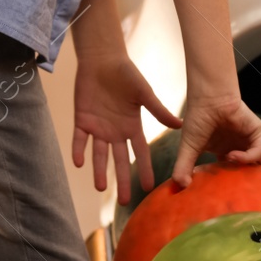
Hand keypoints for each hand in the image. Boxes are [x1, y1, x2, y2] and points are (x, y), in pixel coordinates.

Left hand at [71, 53, 181, 205]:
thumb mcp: (144, 93)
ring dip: (99, 171)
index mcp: (132, 126)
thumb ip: (159, 110)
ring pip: (98, 155)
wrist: (102, 59)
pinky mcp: (82, 120)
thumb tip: (181, 125)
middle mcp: (115, 131)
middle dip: (122, 180)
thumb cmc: (126, 73)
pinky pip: (79, 140)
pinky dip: (78, 151)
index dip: (144, 169)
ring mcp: (98, 127)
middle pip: (119, 160)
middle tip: (123, 201)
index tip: (150, 188)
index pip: (140, 152)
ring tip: (101, 188)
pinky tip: (79, 163)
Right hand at [172, 94, 260, 187]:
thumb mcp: (188, 149)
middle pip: (257, 173)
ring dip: (256, 175)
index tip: (223, 197)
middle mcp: (242, 150)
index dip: (235, 189)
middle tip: (241, 196)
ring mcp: (250, 142)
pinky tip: (231, 156)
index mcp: (228, 155)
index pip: (239, 177)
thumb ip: (183, 167)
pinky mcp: (257, 133)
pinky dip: (248, 157)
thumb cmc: (198, 118)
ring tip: (241, 181)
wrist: (207, 99)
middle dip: (253, 186)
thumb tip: (179, 186)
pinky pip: (260, 150)